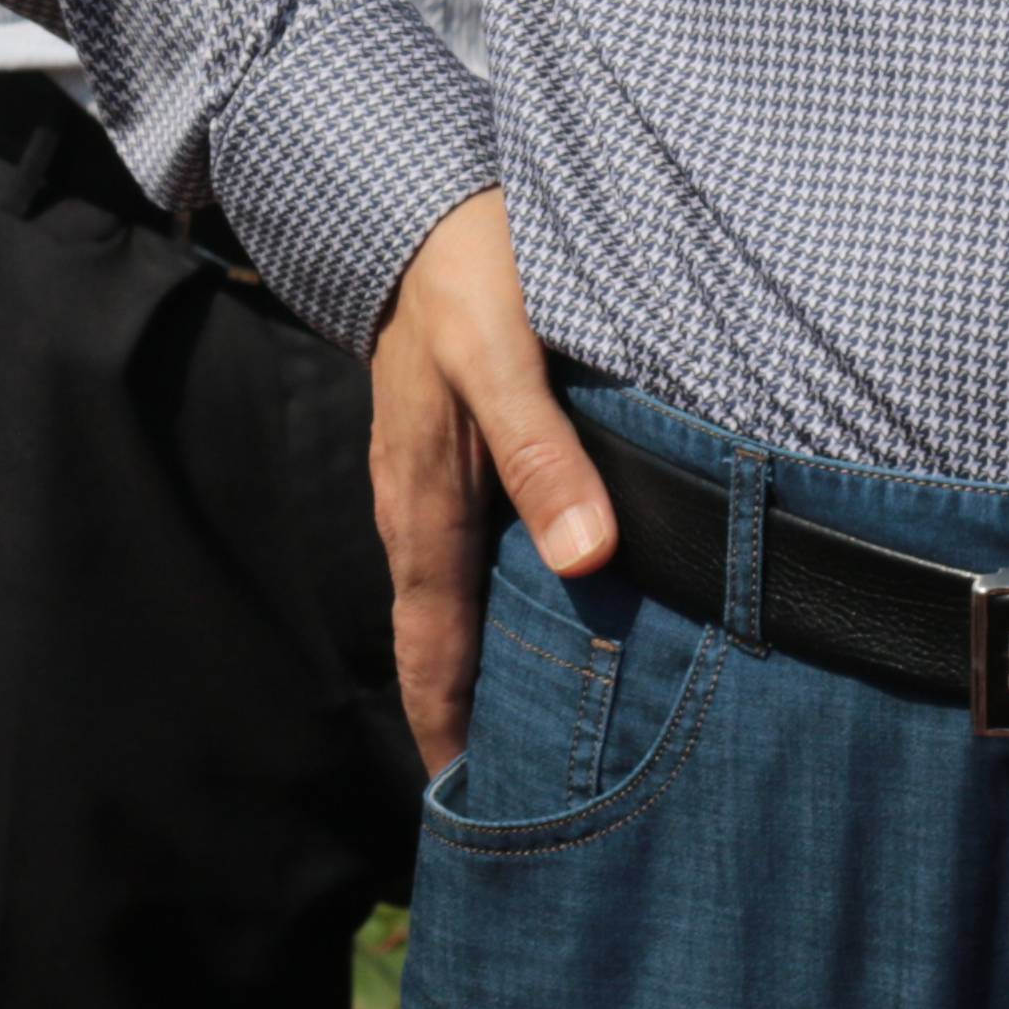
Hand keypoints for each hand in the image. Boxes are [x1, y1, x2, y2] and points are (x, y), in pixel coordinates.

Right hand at [371, 186, 613, 770]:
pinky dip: (502, 607)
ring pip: (461, 601)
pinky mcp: (459, 454)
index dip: (449, 730)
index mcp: (426, 506)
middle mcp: (422, 510)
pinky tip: (551, 615)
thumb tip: (588, 562)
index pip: (433, 649)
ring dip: (490, 667)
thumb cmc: (469, 271)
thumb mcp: (506, 352)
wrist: (421, 199)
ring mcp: (435, 483)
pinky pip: (474, 555)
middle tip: (524, 807)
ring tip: (541, 737)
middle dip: (474, 722)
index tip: (472, 810)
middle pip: (446, 641)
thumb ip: (544, 450)